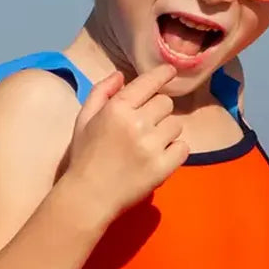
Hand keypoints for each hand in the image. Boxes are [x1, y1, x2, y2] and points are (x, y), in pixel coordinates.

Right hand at [65, 63, 189, 220]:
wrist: (88, 197)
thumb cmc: (84, 157)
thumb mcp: (84, 120)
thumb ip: (101, 93)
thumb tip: (121, 75)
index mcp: (117, 109)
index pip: (148, 83)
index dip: (163, 75)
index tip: (171, 71)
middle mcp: (136, 123)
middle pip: (166, 103)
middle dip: (158, 112)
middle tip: (145, 127)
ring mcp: (152, 146)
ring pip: (176, 125)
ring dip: (166, 132)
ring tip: (149, 145)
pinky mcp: (163, 166)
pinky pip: (183, 147)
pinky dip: (175, 151)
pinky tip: (159, 157)